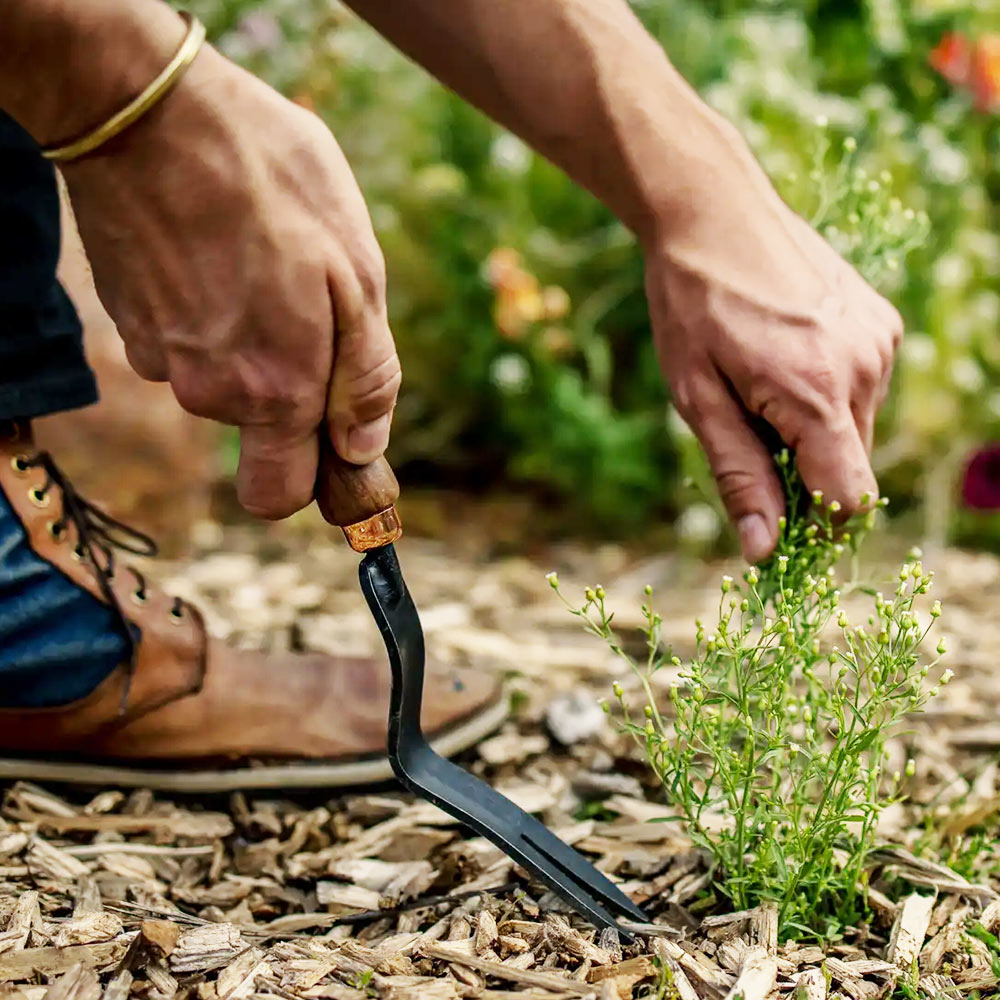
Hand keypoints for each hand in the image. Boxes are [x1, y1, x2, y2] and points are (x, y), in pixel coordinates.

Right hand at [60, 45, 398, 518]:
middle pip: (261, 429)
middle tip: (309, 309)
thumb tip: (362, 447)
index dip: (313, 477)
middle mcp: (209, 392)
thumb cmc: (272, 181)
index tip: (335, 441)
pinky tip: (219, 252)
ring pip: (226, 379)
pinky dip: (210, 312)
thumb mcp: (357, 272)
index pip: (281, 497)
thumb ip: (365, 376)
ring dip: (254, 337)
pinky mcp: (129, 322)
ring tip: (262, 260)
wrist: (147, 108)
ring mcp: (160, 359)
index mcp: (274, 390)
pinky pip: (188, 342)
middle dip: (293, 389)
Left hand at [645, 168, 901, 563]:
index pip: (849, 499)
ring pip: (857, 428)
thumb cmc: (692, 306)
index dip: (816, 526)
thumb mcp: (697, 399)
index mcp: (816, 394)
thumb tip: (764, 550)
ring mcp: (880, 339)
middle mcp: (865, 367)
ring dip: (814, 432)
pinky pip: (862, 387)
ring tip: (758, 385)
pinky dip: (826, 395)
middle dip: (805, 473)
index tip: (777, 524)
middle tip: (746, 435)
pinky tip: (782, 359)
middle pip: (852, 467)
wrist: (712, 211)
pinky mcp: (880, 321)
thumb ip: (738, 476)